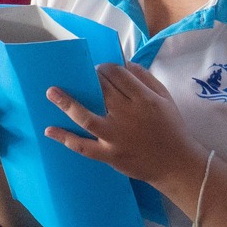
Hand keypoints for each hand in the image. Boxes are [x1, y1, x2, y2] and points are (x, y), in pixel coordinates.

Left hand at [45, 63, 203, 187]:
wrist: (176, 164)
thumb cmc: (170, 127)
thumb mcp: (165, 98)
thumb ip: (145, 77)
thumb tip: (124, 62)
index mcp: (144, 99)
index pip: (118, 74)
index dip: (106, 68)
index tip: (101, 70)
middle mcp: (127, 115)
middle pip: (101, 89)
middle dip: (91, 80)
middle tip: (85, 79)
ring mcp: (116, 136)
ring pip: (86, 116)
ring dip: (66, 103)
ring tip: (51, 92)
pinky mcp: (109, 154)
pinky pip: (84, 146)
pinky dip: (66, 138)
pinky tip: (49, 130)